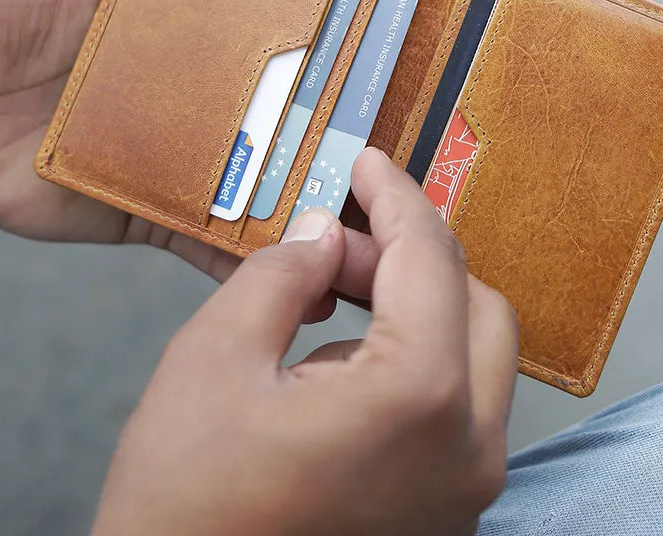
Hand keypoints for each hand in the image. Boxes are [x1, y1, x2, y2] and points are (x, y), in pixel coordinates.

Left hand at [0, 0, 488, 280]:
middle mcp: (228, 53)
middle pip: (340, 54)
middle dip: (415, 56)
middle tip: (482, 62)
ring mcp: (208, 129)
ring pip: (308, 148)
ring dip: (367, 166)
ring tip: (431, 184)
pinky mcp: (172, 198)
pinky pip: (241, 227)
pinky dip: (286, 248)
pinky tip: (337, 267)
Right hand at [93, 149, 517, 535]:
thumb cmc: (184, 505)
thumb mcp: (212, 360)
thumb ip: (281, 275)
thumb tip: (326, 234)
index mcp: (417, 397)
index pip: (429, 258)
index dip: (395, 196)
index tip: (367, 163)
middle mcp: (468, 449)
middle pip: (478, 304)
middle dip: (412, 256)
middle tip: (338, 242)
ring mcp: (466, 492)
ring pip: (475, 357)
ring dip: (415, 309)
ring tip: (325, 301)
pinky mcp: (449, 516)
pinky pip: (458, 409)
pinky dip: (416, 361)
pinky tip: (341, 361)